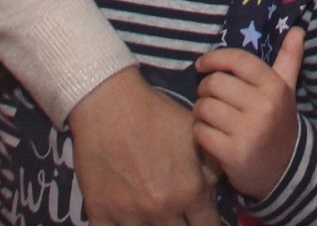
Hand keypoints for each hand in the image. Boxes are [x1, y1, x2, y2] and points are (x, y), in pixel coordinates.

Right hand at [68, 67, 221, 225]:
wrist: (108, 103)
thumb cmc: (154, 113)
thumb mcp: (193, 134)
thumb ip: (209, 166)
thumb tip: (216, 187)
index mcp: (189, 191)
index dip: (210, 224)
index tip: (206, 220)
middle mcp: (162, 208)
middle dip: (184, 225)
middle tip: (180, 216)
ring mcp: (129, 214)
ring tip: (156, 216)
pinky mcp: (100, 212)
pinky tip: (128, 219)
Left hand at [193, 29, 305, 203]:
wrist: (284, 170)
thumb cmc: (277, 123)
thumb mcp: (286, 91)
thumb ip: (289, 59)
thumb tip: (298, 29)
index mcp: (274, 87)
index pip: (238, 60)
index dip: (214, 58)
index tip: (202, 65)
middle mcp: (263, 107)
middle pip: (215, 83)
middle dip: (205, 89)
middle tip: (210, 97)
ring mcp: (248, 132)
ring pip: (204, 107)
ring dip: (200, 112)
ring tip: (209, 116)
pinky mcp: (233, 154)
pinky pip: (200, 132)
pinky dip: (199, 132)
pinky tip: (209, 135)